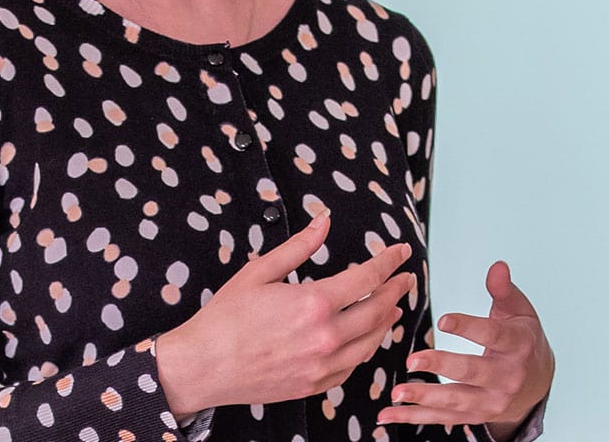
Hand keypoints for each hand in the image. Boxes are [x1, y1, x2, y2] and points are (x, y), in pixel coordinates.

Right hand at [155, 212, 417, 415]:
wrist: (202, 367)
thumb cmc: (225, 318)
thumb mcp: (259, 272)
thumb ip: (298, 247)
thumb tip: (323, 223)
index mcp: (314, 303)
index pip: (368, 278)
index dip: (390, 262)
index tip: (402, 252)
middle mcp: (326, 337)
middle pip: (378, 311)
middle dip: (397, 291)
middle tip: (406, 278)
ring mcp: (322, 366)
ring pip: (371, 343)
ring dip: (387, 321)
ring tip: (392, 307)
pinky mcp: (314, 386)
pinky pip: (352, 367)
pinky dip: (366, 349)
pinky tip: (365, 339)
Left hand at [377, 260, 553, 437]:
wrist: (539, 383)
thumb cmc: (523, 339)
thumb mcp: (519, 312)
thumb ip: (503, 290)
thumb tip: (497, 266)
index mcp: (518, 345)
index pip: (492, 335)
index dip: (468, 327)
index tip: (443, 320)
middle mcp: (507, 377)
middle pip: (472, 372)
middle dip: (442, 366)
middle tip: (412, 360)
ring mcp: (492, 401)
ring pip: (456, 400)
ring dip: (424, 398)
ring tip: (397, 393)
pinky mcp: (477, 416)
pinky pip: (444, 418)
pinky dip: (415, 418)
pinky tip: (390, 414)